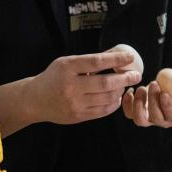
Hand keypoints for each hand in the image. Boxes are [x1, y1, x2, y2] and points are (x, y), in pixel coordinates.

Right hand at [21, 52, 141, 124]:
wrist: (34, 100)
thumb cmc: (54, 77)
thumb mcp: (67, 63)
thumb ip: (89, 60)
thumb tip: (116, 54)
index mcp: (67, 68)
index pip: (96, 62)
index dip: (115, 59)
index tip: (129, 57)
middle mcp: (71, 86)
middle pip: (105, 83)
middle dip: (125, 78)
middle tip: (137, 75)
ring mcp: (74, 103)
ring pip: (106, 98)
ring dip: (120, 91)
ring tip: (124, 85)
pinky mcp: (78, 116)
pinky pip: (102, 110)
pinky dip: (113, 104)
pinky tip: (117, 97)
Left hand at [121, 74, 171, 127]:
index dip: (168, 106)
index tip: (164, 93)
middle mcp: (165, 122)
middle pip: (156, 118)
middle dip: (153, 100)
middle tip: (154, 83)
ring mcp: (151, 120)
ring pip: (140, 120)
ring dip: (138, 104)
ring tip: (142, 88)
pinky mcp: (140, 115)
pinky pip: (130, 114)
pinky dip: (127, 103)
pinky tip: (131, 90)